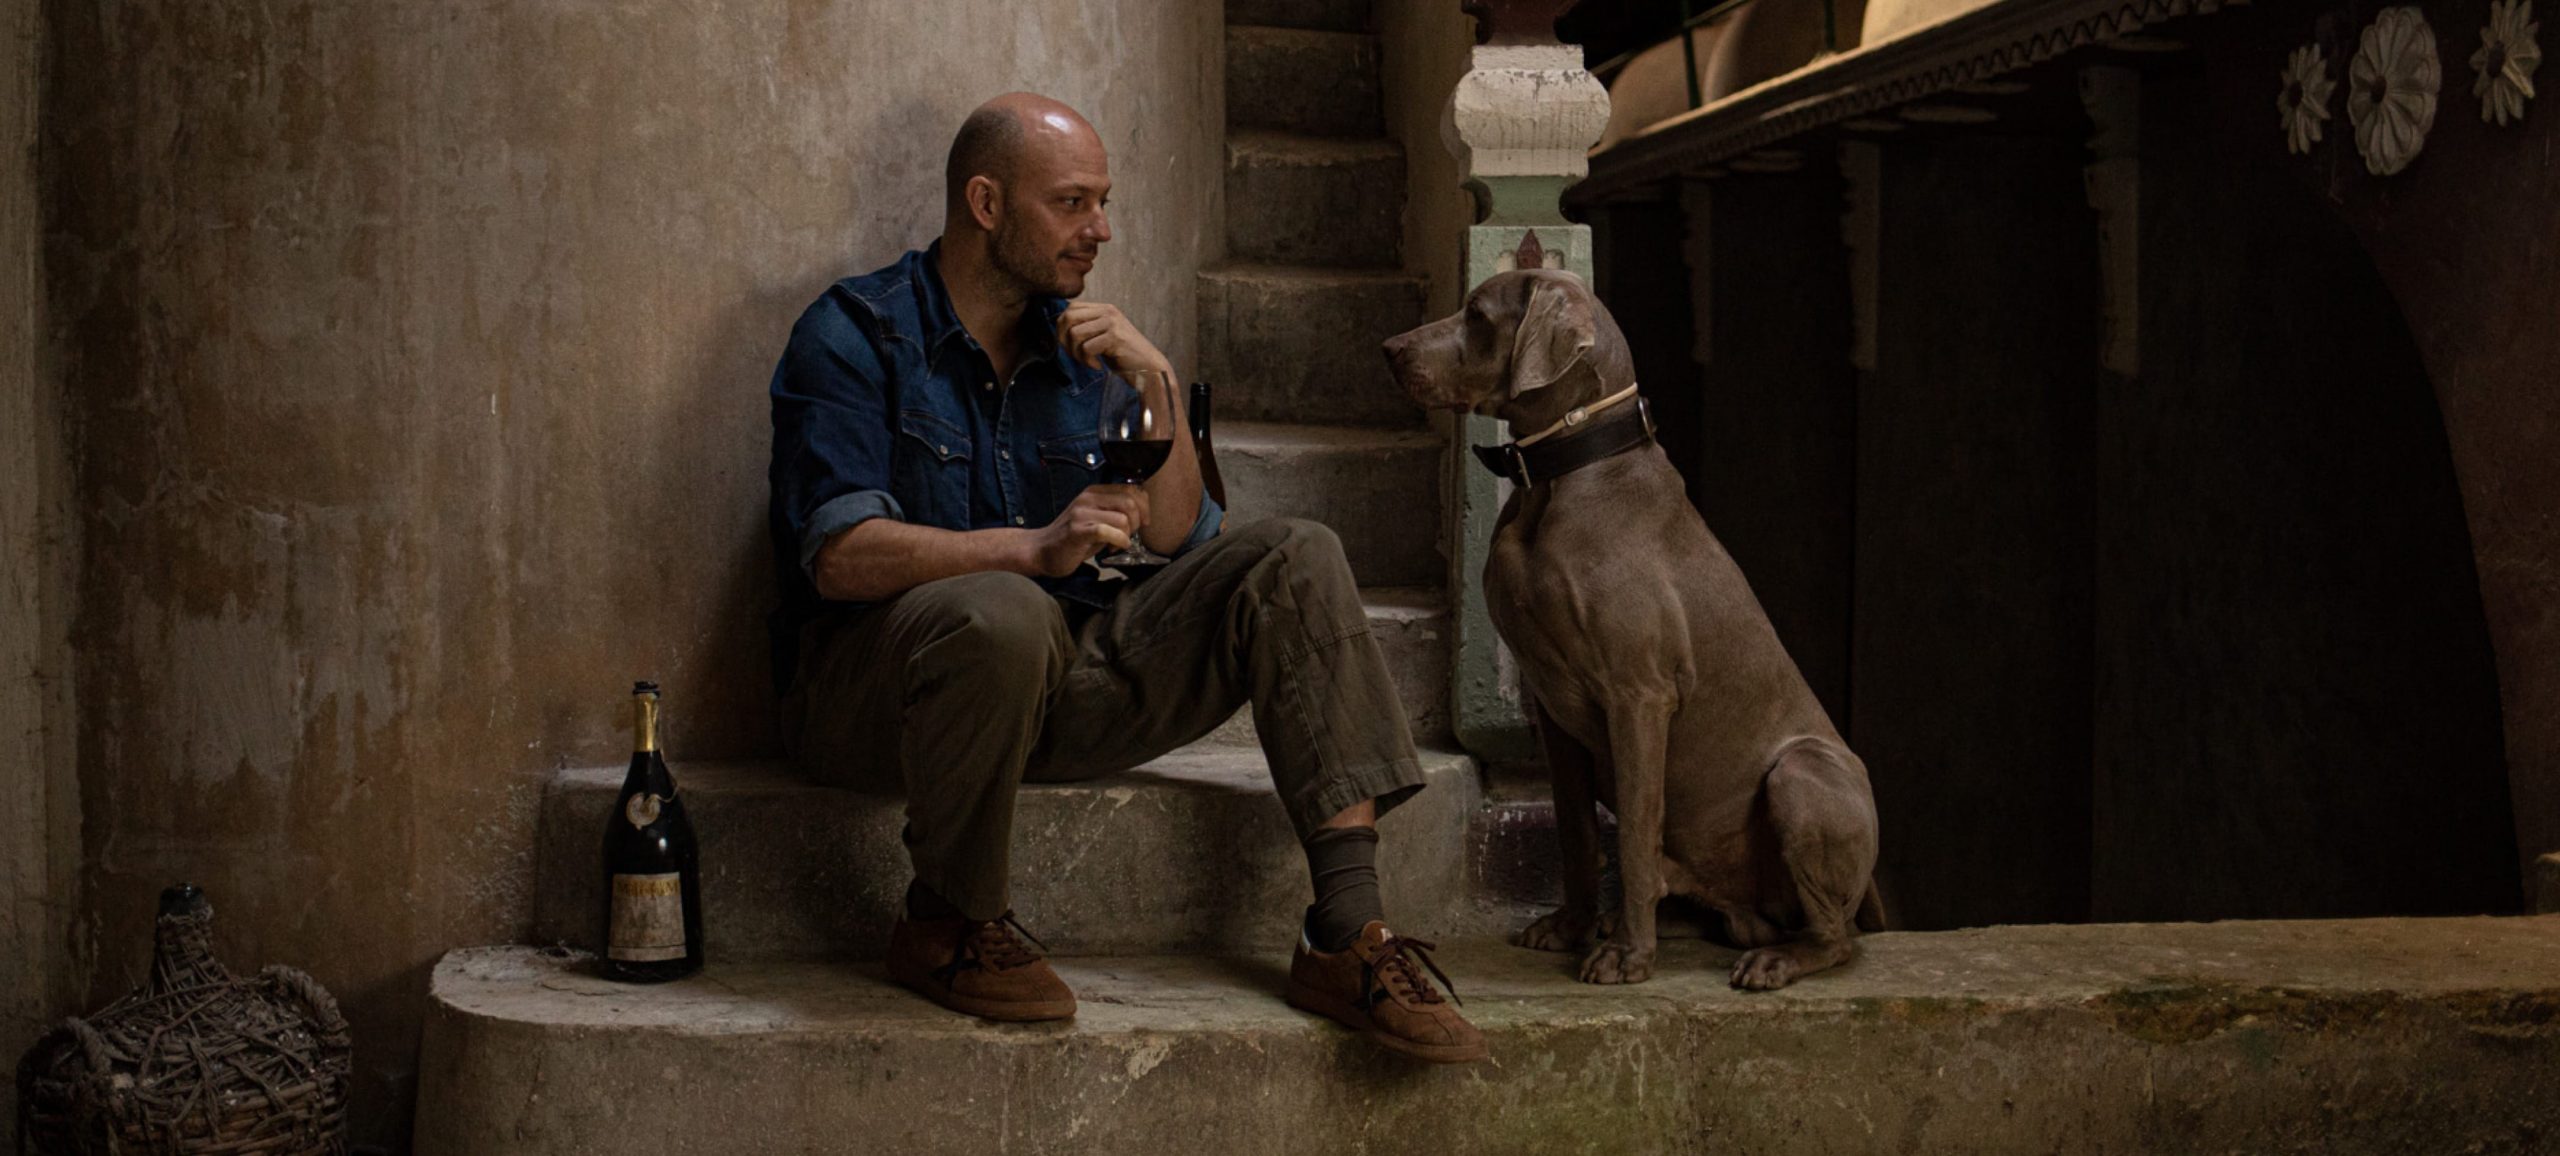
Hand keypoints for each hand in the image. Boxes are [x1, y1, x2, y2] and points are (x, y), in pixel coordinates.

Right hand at [1026, 484, 1150, 576]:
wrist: (1040, 550)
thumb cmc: (1072, 539)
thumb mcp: (1096, 519)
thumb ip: (1116, 512)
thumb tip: (1143, 511)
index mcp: (1094, 492)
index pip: (1131, 489)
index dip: (1145, 507)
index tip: (1144, 523)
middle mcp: (1088, 498)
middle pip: (1130, 502)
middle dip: (1138, 522)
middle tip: (1129, 536)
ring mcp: (1082, 513)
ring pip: (1122, 519)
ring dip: (1126, 535)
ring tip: (1115, 544)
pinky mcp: (1078, 530)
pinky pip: (1108, 531)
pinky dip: (1118, 541)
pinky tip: (1113, 549)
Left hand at [1056, 302, 1172, 376]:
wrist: (1149, 368)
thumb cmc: (1124, 356)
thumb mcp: (1104, 335)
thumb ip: (1087, 328)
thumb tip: (1059, 328)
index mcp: (1104, 308)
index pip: (1070, 308)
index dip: (1062, 328)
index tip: (1069, 346)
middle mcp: (1108, 311)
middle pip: (1068, 317)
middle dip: (1064, 340)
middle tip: (1075, 355)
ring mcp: (1112, 323)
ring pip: (1075, 333)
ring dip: (1076, 353)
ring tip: (1088, 361)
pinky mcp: (1115, 337)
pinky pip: (1087, 348)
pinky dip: (1088, 361)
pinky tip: (1098, 366)